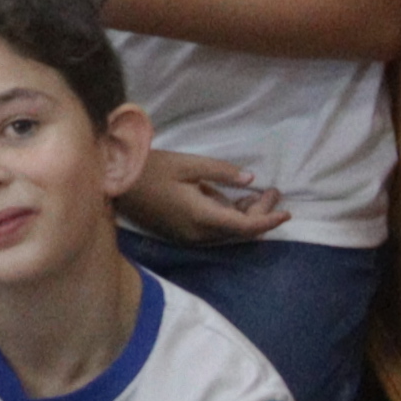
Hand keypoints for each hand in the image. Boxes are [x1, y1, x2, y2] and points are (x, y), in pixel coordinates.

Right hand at [121, 153, 285, 245]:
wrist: (112, 182)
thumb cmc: (149, 168)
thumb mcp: (187, 164)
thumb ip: (221, 173)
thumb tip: (250, 181)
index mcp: (201, 217)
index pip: (245, 227)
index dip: (269, 220)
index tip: (288, 212)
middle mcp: (197, 234)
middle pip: (238, 231)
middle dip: (260, 213)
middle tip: (273, 191)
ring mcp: (188, 237)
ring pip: (227, 232)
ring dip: (245, 216)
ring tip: (258, 194)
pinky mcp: (181, 234)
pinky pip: (214, 231)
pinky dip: (229, 218)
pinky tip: (233, 201)